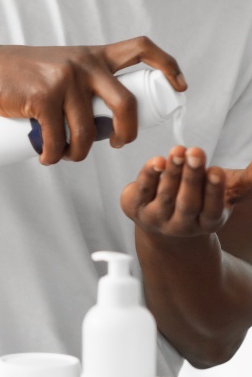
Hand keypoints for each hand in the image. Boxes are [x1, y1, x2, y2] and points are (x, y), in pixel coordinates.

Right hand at [0, 36, 184, 164]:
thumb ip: (82, 81)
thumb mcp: (59, 65)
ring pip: (89, 131)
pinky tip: (48, 158)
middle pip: (126, 103)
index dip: (167, 65)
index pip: (140, 48)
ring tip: (66, 157)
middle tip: (118, 145)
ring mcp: (63, 81)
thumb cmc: (21, 73)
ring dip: (79, 154)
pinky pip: (58, 139)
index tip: (179, 86)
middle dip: (129, 132)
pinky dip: (53, 156)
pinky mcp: (42, 98)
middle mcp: (84, 65)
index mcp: (93, 55)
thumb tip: (105, 121)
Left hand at [120, 146, 251, 237]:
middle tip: (195, 152)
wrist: (161, 221)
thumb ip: (245, 182)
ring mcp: (157, 218)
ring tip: (178, 150)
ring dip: (172, 171)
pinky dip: (149, 175)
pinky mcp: (135, 208)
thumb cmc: (199, 200)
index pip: (212, 210)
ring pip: (166, 195)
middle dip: (192, 177)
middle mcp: (182, 225)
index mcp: (207, 223)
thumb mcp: (223, 193)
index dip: (214, 190)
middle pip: (188, 202)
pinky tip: (157, 161)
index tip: (216, 170)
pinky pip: (143, 190)